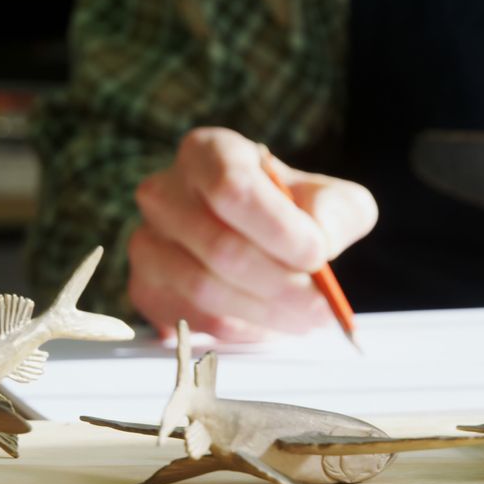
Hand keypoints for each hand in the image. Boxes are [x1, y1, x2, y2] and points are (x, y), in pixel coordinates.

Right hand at [128, 127, 377, 341]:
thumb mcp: (329, 199)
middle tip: (320, 307)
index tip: (317, 256)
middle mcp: (164, 193)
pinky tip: (266, 325)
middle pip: (219, 247)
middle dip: (280, 285)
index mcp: (207, 152)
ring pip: (203, 289)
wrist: (248, 237)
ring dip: (263, 314)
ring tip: (302, 320)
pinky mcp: (145, 288)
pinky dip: (237, 331)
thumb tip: (320, 240)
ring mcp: (146, 242)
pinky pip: (191, 319)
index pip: (231, 189)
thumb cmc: (285, 212)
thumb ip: (339, 212)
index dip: (277, 229)